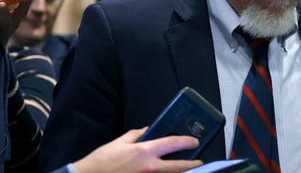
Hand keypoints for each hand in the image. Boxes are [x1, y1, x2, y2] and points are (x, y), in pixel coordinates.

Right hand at [73, 127, 201, 172]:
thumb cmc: (102, 161)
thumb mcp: (119, 142)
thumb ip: (136, 135)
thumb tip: (148, 131)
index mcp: (144, 151)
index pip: (172, 144)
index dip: (186, 142)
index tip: (194, 141)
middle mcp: (149, 167)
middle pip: (177, 166)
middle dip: (191, 164)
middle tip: (199, 161)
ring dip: (180, 172)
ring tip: (188, 168)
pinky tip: (169, 172)